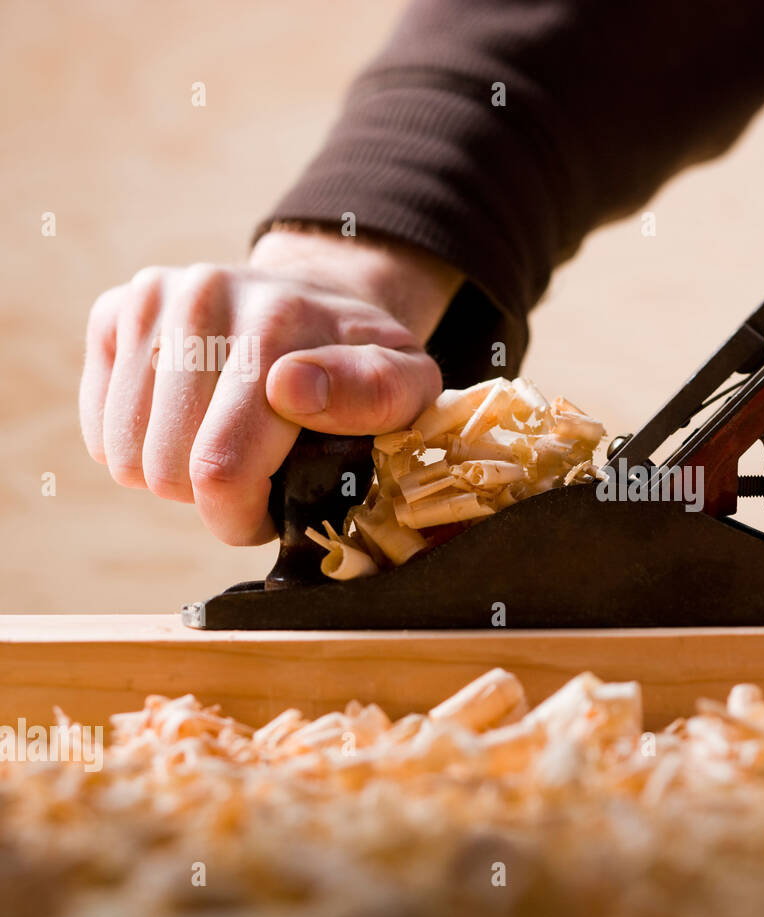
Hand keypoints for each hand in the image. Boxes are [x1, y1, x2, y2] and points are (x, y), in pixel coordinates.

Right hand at [79, 228, 460, 544]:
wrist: (317, 299)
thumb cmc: (363, 362)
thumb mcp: (407, 382)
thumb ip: (376, 392)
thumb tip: (292, 388)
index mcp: (277, 324)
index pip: (222, 466)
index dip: (242, 515)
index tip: (270, 513)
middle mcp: (205, 297)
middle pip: (168, 468)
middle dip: (212, 497)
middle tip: (255, 476)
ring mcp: (152, 299)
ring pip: (125, 454)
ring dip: (175, 474)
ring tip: (227, 450)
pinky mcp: (114, 311)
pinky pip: (99, 427)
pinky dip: (140, 448)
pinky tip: (188, 426)